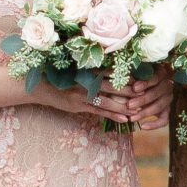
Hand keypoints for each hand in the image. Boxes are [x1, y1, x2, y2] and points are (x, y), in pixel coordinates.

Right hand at [45, 74, 170, 129]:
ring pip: (108, 102)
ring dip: (125, 107)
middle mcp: (85, 80)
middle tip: (147, 93)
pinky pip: (98, 112)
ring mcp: (81, 95)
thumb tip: (116, 69)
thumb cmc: (61, 75)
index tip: (143, 78)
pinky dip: (112, 116)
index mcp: (87, 68)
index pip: (112, 72)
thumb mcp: (77, 68)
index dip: (128, 75)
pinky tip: (125, 119)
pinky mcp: (78, 107)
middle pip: (113, 86)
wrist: (39, 85)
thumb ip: (94, 68)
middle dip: (130, 91)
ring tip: (139, 110)